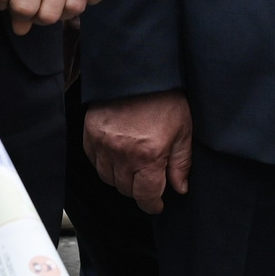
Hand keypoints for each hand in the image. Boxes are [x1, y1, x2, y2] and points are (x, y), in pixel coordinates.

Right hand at [86, 92, 192, 213]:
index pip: (146, 196)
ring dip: (120, 178)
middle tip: (148, 179)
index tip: (157, 204)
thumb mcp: (183, 130)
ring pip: (108, 178)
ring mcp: (103, 143)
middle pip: (126, 189)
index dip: (153, 204)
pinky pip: (94, 161)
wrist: (138, 70)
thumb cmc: (164, 98)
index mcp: (149, 155)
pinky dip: (104, 163)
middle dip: (139, 189)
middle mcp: (123, 153)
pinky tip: (116, 155)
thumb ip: (181, 163)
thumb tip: (180, 188)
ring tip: (132, 167)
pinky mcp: (90, 133)